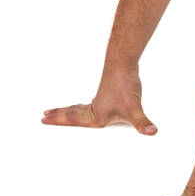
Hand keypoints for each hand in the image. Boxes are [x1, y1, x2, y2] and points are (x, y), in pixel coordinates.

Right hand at [41, 67, 156, 134]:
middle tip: (43, 115)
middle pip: (72, 113)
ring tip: (58, 111)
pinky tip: (88, 107)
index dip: (58, 121)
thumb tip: (152, 132)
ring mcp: (100, 99)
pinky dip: (82, 106)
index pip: (72, 120)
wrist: (123, 63)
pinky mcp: (107, 93)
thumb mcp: (134, 109)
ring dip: (68, 110)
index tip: (42, 119)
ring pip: (79, 107)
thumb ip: (142, 123)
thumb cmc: (125, 85)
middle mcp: (95, 107)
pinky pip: (89, 103)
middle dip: (58, 116)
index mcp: (96, 115)